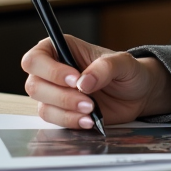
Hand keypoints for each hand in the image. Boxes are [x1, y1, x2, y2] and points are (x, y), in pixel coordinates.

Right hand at [20, 36, 170, 128]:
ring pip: (42, 106)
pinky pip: (54, 121)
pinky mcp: (61, 112)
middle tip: (88, 100)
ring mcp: (54, 93)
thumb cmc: (128, 72)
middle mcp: (52, 71)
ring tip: (92, 110)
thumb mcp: (124, 63)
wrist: (137, 94)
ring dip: (66, 111)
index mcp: (62, 49)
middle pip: (33, 86)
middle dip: (61, 96)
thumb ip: (105, 67)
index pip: (35, 59)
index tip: (74, 79)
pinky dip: (71, 122)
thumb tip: (83, 82)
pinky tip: (89, 121)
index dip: (50, 70)